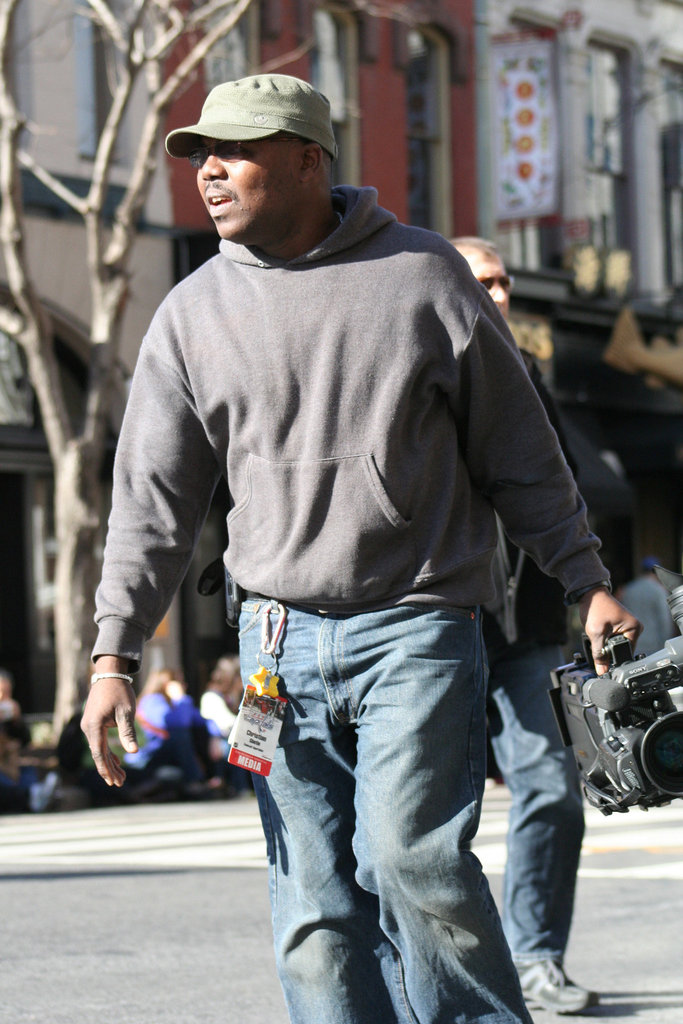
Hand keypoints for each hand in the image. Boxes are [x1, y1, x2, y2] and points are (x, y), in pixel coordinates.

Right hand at [80, 657, 137, 785]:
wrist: (110, 675)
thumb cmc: (120, 692)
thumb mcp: (126, 712)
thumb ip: (128, 732)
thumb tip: (133, 752)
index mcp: (94, 726)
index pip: (99, 753)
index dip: (106, 769)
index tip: (112, 782)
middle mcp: (88, 727)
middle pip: (99, 754)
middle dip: (110, 769)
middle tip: (121, 783)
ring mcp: (89, 726)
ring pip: (99, 749)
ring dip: (110, 762)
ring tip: (122, 776)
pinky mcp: (93, 723)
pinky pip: (100, 742)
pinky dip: (108, 752)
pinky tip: (118, 761)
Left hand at [578, 587, 641, 673]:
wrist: (589, 594)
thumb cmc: (595, 608)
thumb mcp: (596, 633)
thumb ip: (599, 654)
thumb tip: (602, 671)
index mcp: (634, 628)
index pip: (626, 652)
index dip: (613, 658)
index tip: (603, 660)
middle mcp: (634, 628)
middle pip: (621, 650)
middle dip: (608, 650)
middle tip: (599, 641)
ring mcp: (628, 627)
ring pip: (616, 646)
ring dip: (606, 645)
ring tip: (599, 634)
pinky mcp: (620, 627)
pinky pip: (613, 640)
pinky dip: (605, 640)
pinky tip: (600, 633)